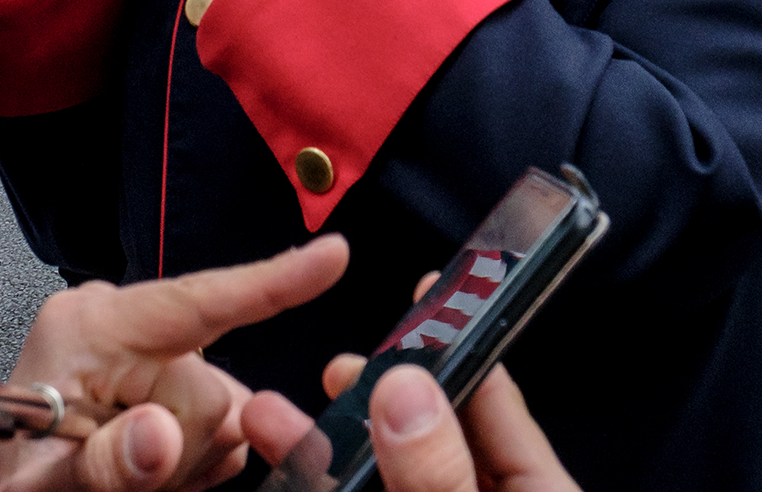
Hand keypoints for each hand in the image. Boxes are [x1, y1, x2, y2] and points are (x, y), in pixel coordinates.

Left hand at [0, 237, 348, 491]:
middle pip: (216, 388)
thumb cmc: (1, 472)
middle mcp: (121, 329)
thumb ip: (102, 461)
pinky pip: (213, 430)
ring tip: (131, 479)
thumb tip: (162, 435)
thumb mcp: (41, 477)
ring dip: (193, 461)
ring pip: (222, 416)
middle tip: (139, 480)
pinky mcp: (156, 389)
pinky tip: (151, 473)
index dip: (272, 281)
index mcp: (91, 326)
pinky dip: (194, 462)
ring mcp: (141, 360)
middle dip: (192, 446)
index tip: (333, 256)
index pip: (197, 300)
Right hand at [244, 360, 577, 491]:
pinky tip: (287, 469)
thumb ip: (442, 477)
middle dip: (373, 397)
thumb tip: (405, 388)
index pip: (496, 403)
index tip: (424, 289)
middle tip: (334, 371)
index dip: (457, 343)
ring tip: (266, 418)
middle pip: (428, 437)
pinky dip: (323, 484)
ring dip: (326, 447)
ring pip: (384, 477)